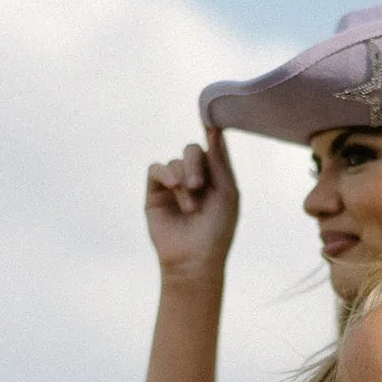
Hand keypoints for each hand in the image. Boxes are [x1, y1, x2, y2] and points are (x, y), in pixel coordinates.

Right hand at [145, 127, 239, 279]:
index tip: (211, 121)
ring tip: (190, 207)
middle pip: (192, 150)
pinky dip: (165, 173)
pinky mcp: (155, 193)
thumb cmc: (217, 230)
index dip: (211, 134)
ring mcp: (173, 185)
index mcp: (215, 178)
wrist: (194, 260)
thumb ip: (221, 162)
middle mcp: (194, 178)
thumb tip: (215, 130)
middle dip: (196, 163)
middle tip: (198, 185)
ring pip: (175, 162)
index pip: (212, 149)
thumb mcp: (227, 193)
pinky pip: (156, 169)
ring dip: (184, 180)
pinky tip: (174, 185)